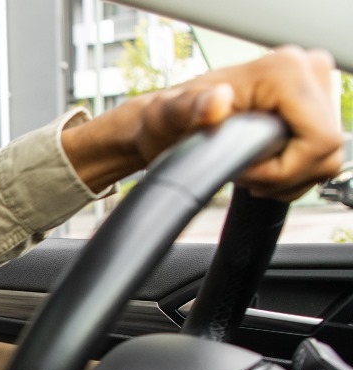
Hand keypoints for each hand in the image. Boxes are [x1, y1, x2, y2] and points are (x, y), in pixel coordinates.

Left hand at [64, 46, 343, 199]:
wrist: (166, 122)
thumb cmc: (167, 120)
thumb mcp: (169, 116)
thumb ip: (189, 109)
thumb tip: (216, 101)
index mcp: (285, 70)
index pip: (320, 141)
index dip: (283, 169)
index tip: (243, 169)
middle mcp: (306, 71)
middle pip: (326, 151)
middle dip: (284, 174)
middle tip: (242, 170)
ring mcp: (314, 89)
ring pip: (326, 158)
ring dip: (287, 177)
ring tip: (249, 168)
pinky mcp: (313, 109)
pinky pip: (321, 158)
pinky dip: (292, 173)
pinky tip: (262, 165)